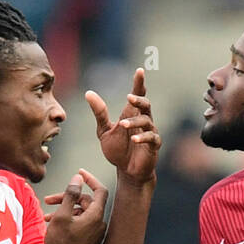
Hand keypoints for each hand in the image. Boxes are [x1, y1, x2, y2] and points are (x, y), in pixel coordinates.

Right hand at [42, 170, 107, 243]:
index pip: (100, 190)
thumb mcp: (62, 214)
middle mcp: (100, 225)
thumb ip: (71, 194)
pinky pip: (82, 224)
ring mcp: (96, 234)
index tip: (79, 173)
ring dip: (65, 210)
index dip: (90, 179)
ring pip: (81, 213)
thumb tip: (78, 178)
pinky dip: (69, 220)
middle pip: (86, 202)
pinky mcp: (90, 241)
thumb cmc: (59, 243)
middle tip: (49, 200)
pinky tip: (53, 223)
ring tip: (46, 215)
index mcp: (96, 216)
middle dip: (68, 198)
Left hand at [86, 68, 160, 182]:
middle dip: (139, 99)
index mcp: (132, 114)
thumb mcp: (104, 131)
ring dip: (134, 122)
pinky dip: (143, 137)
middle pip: (146, 104)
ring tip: (122, 125)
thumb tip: (89, 93)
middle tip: (129, 98)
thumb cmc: (117, 150)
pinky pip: (152, 138)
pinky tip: (134, 139)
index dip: (139, 83)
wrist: (126, 171)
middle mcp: (143, 120)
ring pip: (146, 121)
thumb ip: (99, 113)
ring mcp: (150, 132)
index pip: (137, 96)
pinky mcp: (154, 146)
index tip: (139, 71)